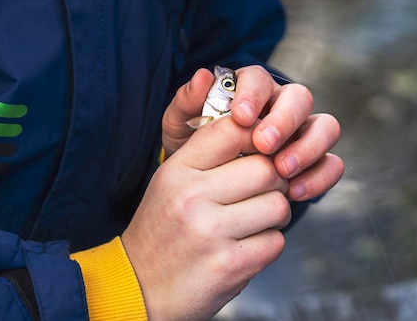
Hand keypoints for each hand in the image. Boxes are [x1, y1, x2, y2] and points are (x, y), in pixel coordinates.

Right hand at [122, 117, 290, 319]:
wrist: (138, 289)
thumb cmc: (163, 230)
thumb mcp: (172, 181)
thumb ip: (208, 153)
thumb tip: (258, 127)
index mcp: (178, 171)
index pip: (232, 130)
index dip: (258, 136)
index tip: (262, 150)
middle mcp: (192, 198)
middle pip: (266, 169)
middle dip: (277, 179)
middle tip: (267, 190)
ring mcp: (210, 233)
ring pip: (278, 205)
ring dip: (277, 213)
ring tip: (258, 219)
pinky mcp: (229, 265)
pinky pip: (276, 241)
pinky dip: (270, 243)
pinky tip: (249, 245)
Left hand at [162, 65, 343, 200]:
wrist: (205, 190)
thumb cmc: (194, 151)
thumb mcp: (181, 128)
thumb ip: (186, 103)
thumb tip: (203, 75)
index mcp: (250, 91)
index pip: (260, 79)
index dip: (254, 94)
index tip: (241, 117)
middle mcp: (282, 107)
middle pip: (300, 97)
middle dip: (285, 120)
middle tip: (265, 145)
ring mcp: (303, 134)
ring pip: (326, 127)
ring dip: (309, 147)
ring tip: (283, 171)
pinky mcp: (315, 162)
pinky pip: (332, 164)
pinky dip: (319, 177)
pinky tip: (294, 192)